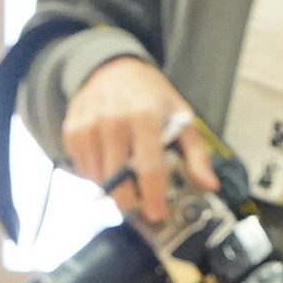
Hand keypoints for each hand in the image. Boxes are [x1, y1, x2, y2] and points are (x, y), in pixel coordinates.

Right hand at [62, 56, 217, 221]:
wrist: (112, 69)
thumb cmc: (152, 98)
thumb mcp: (182, 118)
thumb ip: (196, 154)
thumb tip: (210, 185)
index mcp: (146, 118)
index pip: (149, 168)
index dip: (152, 197)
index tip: (156, 213)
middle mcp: (114, 121)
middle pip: (118, 179)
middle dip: (128, 201)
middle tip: (137, 206)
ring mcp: (89, 126)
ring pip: (98, 178)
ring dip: (111, 188)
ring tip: (124, 179)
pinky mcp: (72, 131)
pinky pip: (83, 169)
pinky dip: (95, 174)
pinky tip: (108, 164)